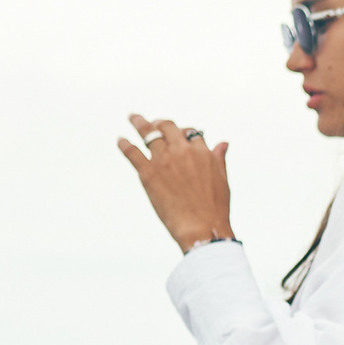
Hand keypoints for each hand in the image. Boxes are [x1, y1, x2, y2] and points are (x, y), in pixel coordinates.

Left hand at [114, 114, 232, 249]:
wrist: (202, 228)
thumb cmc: (215, 209)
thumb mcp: (222, 180)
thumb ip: (219, 159)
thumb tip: (223, 143)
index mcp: (202, 152)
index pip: (191, 133)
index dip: (184, 133)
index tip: (179, 135)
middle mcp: (183, 151)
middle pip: (169, 127)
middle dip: (161, 123)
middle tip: (154, 124)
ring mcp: (165, 160)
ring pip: (149, 133)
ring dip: (139, 122)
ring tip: (133, 117)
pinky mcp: (148, 172)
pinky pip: (132, 152)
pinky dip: (124, 144)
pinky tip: (120, 140)